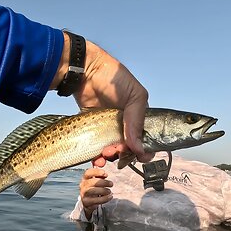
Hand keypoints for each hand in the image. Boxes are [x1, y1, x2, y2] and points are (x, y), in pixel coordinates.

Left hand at [51, 32, 149, 163]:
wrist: (86, 72)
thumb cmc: (114, 79)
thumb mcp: (134, 97)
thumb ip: (137, 122)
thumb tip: (139, 149)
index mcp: (138, 117)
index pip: (145, 139)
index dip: (144, 150)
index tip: (140, 157)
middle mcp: (124, 125)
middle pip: (127, 149)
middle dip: (123, 154)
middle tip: (116, 151)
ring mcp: (107, 128)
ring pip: (112, 151)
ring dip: (110, 156)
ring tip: (105, 153)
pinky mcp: (91, 130)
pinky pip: (96, 148)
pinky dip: (97, 156)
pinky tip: (96, 158)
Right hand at [79, 167, 113, 219]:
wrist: (89, 201)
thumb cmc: (94, 188)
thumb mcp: (97, 180)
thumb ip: (101, 175)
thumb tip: (105, 172)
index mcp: (85, 178)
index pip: (88, 172)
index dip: (96, 172)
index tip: (104, 173)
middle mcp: (83, 185)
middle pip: (91, 182)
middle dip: (103, 182)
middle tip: (111, 184)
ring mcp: (84, 194)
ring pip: (93, 191)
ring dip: (103, 190)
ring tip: (109, 191)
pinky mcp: (86, 202)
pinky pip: (96, 200)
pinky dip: (104, 198)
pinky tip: (109, 196)